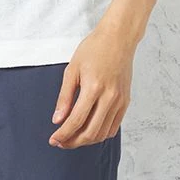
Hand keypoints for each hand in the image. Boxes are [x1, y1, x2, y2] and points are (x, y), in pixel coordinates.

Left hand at [48, 25, 134, 148]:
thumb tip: (57, 120)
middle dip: (73, 142)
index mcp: (93, 88)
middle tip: (60, 142)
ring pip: (103, 133)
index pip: (76, 121)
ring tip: (73, 137)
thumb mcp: (72, 69)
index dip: (63, 134)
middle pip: (90, 133)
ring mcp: (120, 101)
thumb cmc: (94, 49)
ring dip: (86, 140)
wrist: (118, 38)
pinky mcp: (126, 102)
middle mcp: (110, 97)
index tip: (53, 139)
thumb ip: (64, 97)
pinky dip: (101, 134)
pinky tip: (89, 130)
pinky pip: (114, 127)